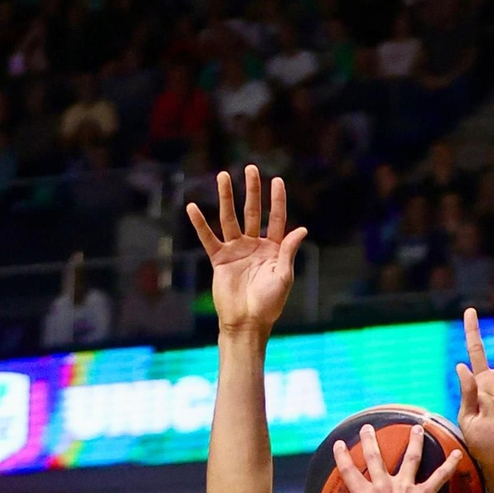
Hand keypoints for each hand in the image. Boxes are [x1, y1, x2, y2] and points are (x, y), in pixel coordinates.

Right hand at [185, 165, 306, 337]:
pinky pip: (208, 238)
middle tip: (250, 168)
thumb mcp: (283, 277)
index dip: (277, 200)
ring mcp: (236, 251)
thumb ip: (288, 251)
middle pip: (252, 212)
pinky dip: (200, 223)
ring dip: (227, 197)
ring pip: (230, 218)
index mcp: (272, 250)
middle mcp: (254, 246)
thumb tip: (301, 228)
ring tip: (223, 176)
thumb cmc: (269, 305)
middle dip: (252, 191)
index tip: (277, 181)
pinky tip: (193, 207)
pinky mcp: (220, 259)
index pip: (276, 219)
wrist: (246, 323)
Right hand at [330, 421, 462, 492]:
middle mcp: (384, 488)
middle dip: (370, 441)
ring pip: (410, 457)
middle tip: (368, 428)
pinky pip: (440, 476)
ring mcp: (406, 489)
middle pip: (375, 458)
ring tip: (416, 428)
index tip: (339, 444)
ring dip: (414, 441)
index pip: (349, 473)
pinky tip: (457, 453)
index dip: (342, 457)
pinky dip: (450, 464)